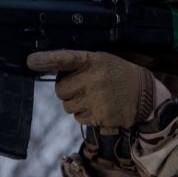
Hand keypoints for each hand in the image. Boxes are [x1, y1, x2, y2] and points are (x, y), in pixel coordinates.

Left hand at [26, 50, 163, 127]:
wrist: (146, 95)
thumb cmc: (119, 75)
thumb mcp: (103, 61)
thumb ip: (80, 65)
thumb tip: (48, 68)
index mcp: (93, 60)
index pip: (65, 58)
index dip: (47, 59)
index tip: (30, 61)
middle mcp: (93, 78)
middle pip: (60, 90)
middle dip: (66, 91)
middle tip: (80, 88)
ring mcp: (96, 99)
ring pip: (67, 106)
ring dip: (75, 104)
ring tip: (93, 98)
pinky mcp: (99, 116)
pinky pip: (78, 118)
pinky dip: (85, 115)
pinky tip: (99, 107)